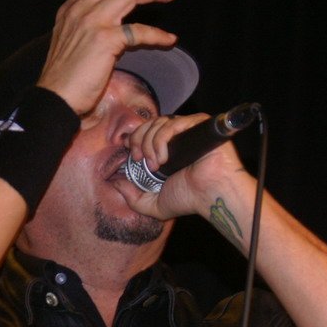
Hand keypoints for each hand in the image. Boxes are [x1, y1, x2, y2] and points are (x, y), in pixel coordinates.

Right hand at [38, 0, 177, 115]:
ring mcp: (93, 22)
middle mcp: (80, 10)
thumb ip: (85, 31)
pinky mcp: (106, 39)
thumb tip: (111, 31)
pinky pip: (140, 31)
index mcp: (70, 10)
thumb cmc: (63, 80)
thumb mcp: (68, 45)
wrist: (54, 98)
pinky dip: (158, 35)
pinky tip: (169, 39)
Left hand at [118, 112, 248, 219]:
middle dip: (139, 141)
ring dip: (150, 144)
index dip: (135, 139)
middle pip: (149, 124)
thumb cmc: (189, 198)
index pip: (145, 131)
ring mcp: (188, 129)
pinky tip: (164, 158)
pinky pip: (172, 123)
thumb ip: (133, 198)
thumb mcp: (154, 204)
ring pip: (158, 122)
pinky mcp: (198, 124)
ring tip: (155, 164)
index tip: (133, 156)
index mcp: (167, 148)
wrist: (211, 194)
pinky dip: (162, 140)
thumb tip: (115, 184)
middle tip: (140, 159)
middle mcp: (177, 136)